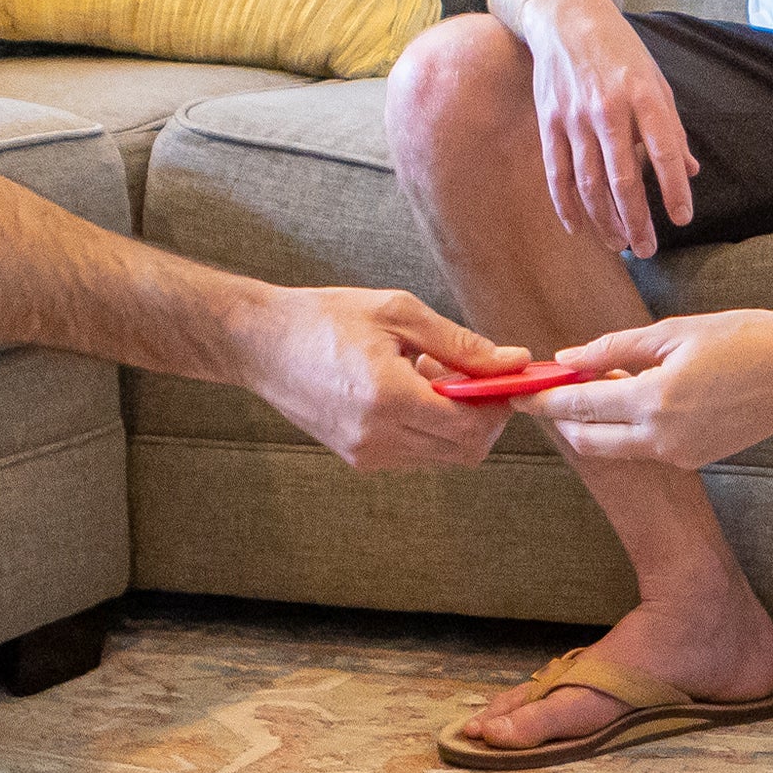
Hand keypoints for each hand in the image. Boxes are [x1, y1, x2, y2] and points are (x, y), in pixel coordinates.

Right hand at [247, 286, 522, 470]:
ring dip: (456, 422)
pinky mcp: (357, 459)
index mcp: (387, 397)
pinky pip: (416, 454)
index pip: (471, 427)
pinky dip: (429, 427)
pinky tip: (411, 390)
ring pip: (442, 456)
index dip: (500, 405)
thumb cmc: (325, 318)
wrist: (260, 343)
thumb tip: (512, 361)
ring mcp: (365, 454)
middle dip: (485, 418)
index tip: (507, 377)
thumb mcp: (398, 313)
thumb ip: (459, 344)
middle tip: (476, 376)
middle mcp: (376, 437)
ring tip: (432, 375)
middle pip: (464, 451)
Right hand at [524, 0, 696, 256]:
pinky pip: (558, 173)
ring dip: (605, 220)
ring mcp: (574, 117)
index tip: (682, 220)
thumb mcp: (655, 80)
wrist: (566, 17)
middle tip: (648, 249)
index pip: (664, 152)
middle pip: (623, 178)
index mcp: (644, 96)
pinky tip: (579, 228)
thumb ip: (672, 129)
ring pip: (589, 183)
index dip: (674, 190)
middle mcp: (608, 108)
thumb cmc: (620, 52)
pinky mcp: (550, 122)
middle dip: (637, 220)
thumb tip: (689, 172)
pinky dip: (567, 205)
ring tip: (620, 245)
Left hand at [542, 311, 772, 471]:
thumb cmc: (745, 339)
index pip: (577, 407)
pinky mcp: (696, 458)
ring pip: (616, 445)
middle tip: (547, 392)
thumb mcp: (674, 333)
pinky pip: (647, 445)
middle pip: (588, 440)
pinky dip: (630, 425)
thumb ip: (615, 350)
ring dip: (596, 421)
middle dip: (562, 419)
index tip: (516, 392)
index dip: (542, 400)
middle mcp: (662, 438)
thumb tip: (567, 359)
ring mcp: (680, 454)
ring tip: (593, 385)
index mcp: (653, 401)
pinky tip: (636, 395)